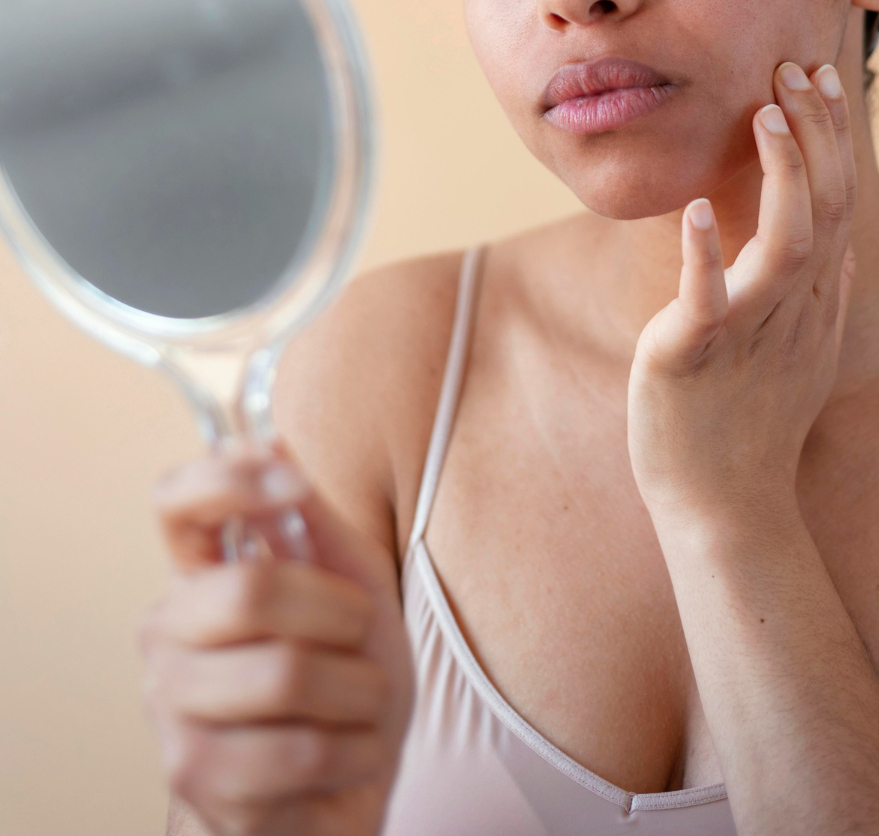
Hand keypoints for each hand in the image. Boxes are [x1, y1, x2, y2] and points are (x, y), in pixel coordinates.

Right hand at [141, 443, 412, 835]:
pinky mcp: (200, 780)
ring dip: (359, 692)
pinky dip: (356, 749)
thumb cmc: (341, 681)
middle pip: (251, 589)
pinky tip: (350, 752)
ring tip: (358, 702)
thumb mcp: (353, 588)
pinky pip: (304, 750)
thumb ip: (316, 522)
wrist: (338, 791)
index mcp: (201, 574)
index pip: (176, 502)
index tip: (292, 479)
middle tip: (358, 636)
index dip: (229, 477)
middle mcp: (169, 633)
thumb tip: (273, 436)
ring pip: (287, 675)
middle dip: (339, 613)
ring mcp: (174, 709)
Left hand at [627, 61, 855, 531]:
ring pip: (785, 244)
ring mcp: (747, 331)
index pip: (835, 201)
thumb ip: (827, 298)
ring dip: (780, 176)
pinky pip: (707, 300)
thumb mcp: (804, 356)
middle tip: (795, 68)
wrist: (722, 506)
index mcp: (811, 300)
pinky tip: (698, 210)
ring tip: (763, 115)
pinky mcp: (695, 355)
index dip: (830, 136)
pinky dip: (704, 255)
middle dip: (815, 134)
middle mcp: (791, 308)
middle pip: (822, 207)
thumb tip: (844, 251)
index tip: (818, 75)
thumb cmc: (753, 425)